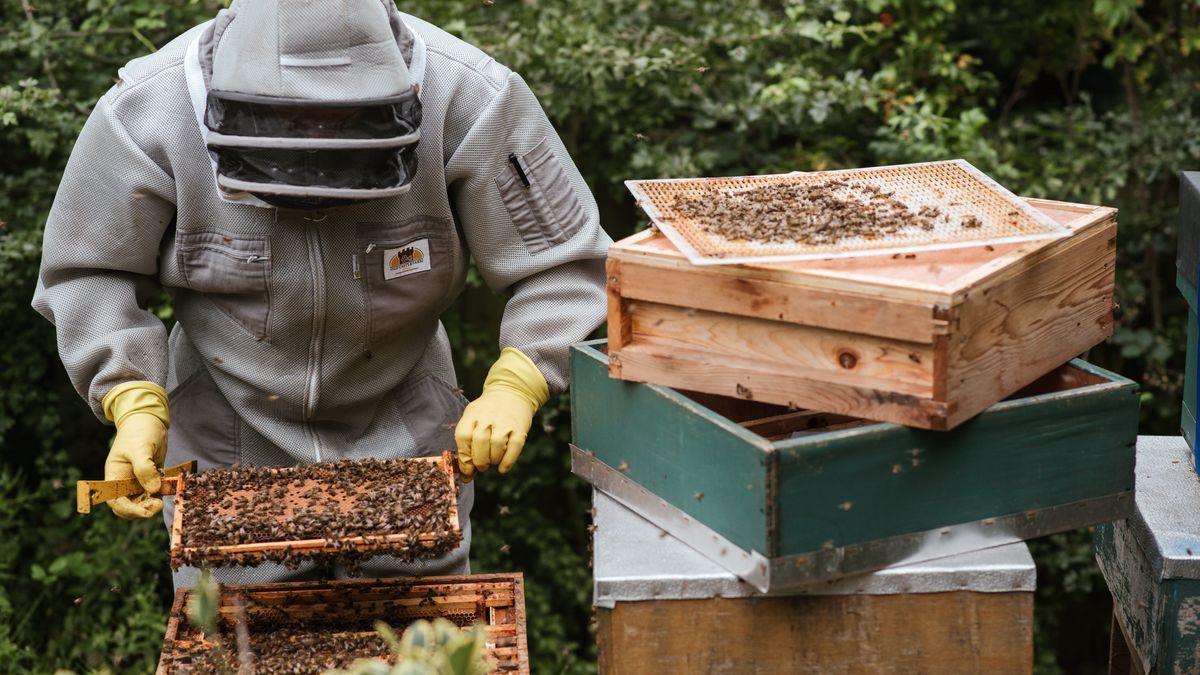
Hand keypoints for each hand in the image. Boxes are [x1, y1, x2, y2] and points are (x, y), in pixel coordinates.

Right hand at [101, 382, 168, 518]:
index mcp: (114, 476)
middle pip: (130, 506)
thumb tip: (153, 490)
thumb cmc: (139, 431)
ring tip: (165, 491)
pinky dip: (162, 492)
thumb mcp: (141, 448)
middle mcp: (124, 482)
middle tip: (158, 504)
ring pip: (144, 501)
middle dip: (143, 509)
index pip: (117, 502)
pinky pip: (156, 492)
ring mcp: (138, 481)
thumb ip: (144, 469)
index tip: (146, 512)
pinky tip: (170, 484)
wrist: (148, 419)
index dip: (129, 510)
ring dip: (154, 502)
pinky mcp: (152, 477)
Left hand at [455, 348, 548, 480]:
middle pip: (479, 442)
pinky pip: (514, 449)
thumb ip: (467, 444)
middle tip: (481, 466)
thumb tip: (465, 476)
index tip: (467, 468)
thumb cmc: (488, 413)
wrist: (512, 393)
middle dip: (479, 461)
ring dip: (493, 461)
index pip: (463, 437)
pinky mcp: (520, 429)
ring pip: (496, 447)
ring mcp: (505, 422)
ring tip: (492, 462)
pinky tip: (502, 467)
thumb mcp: (473, 419)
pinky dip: (507, 462)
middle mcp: (488, 417)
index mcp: (472, 414)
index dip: (464, 456)